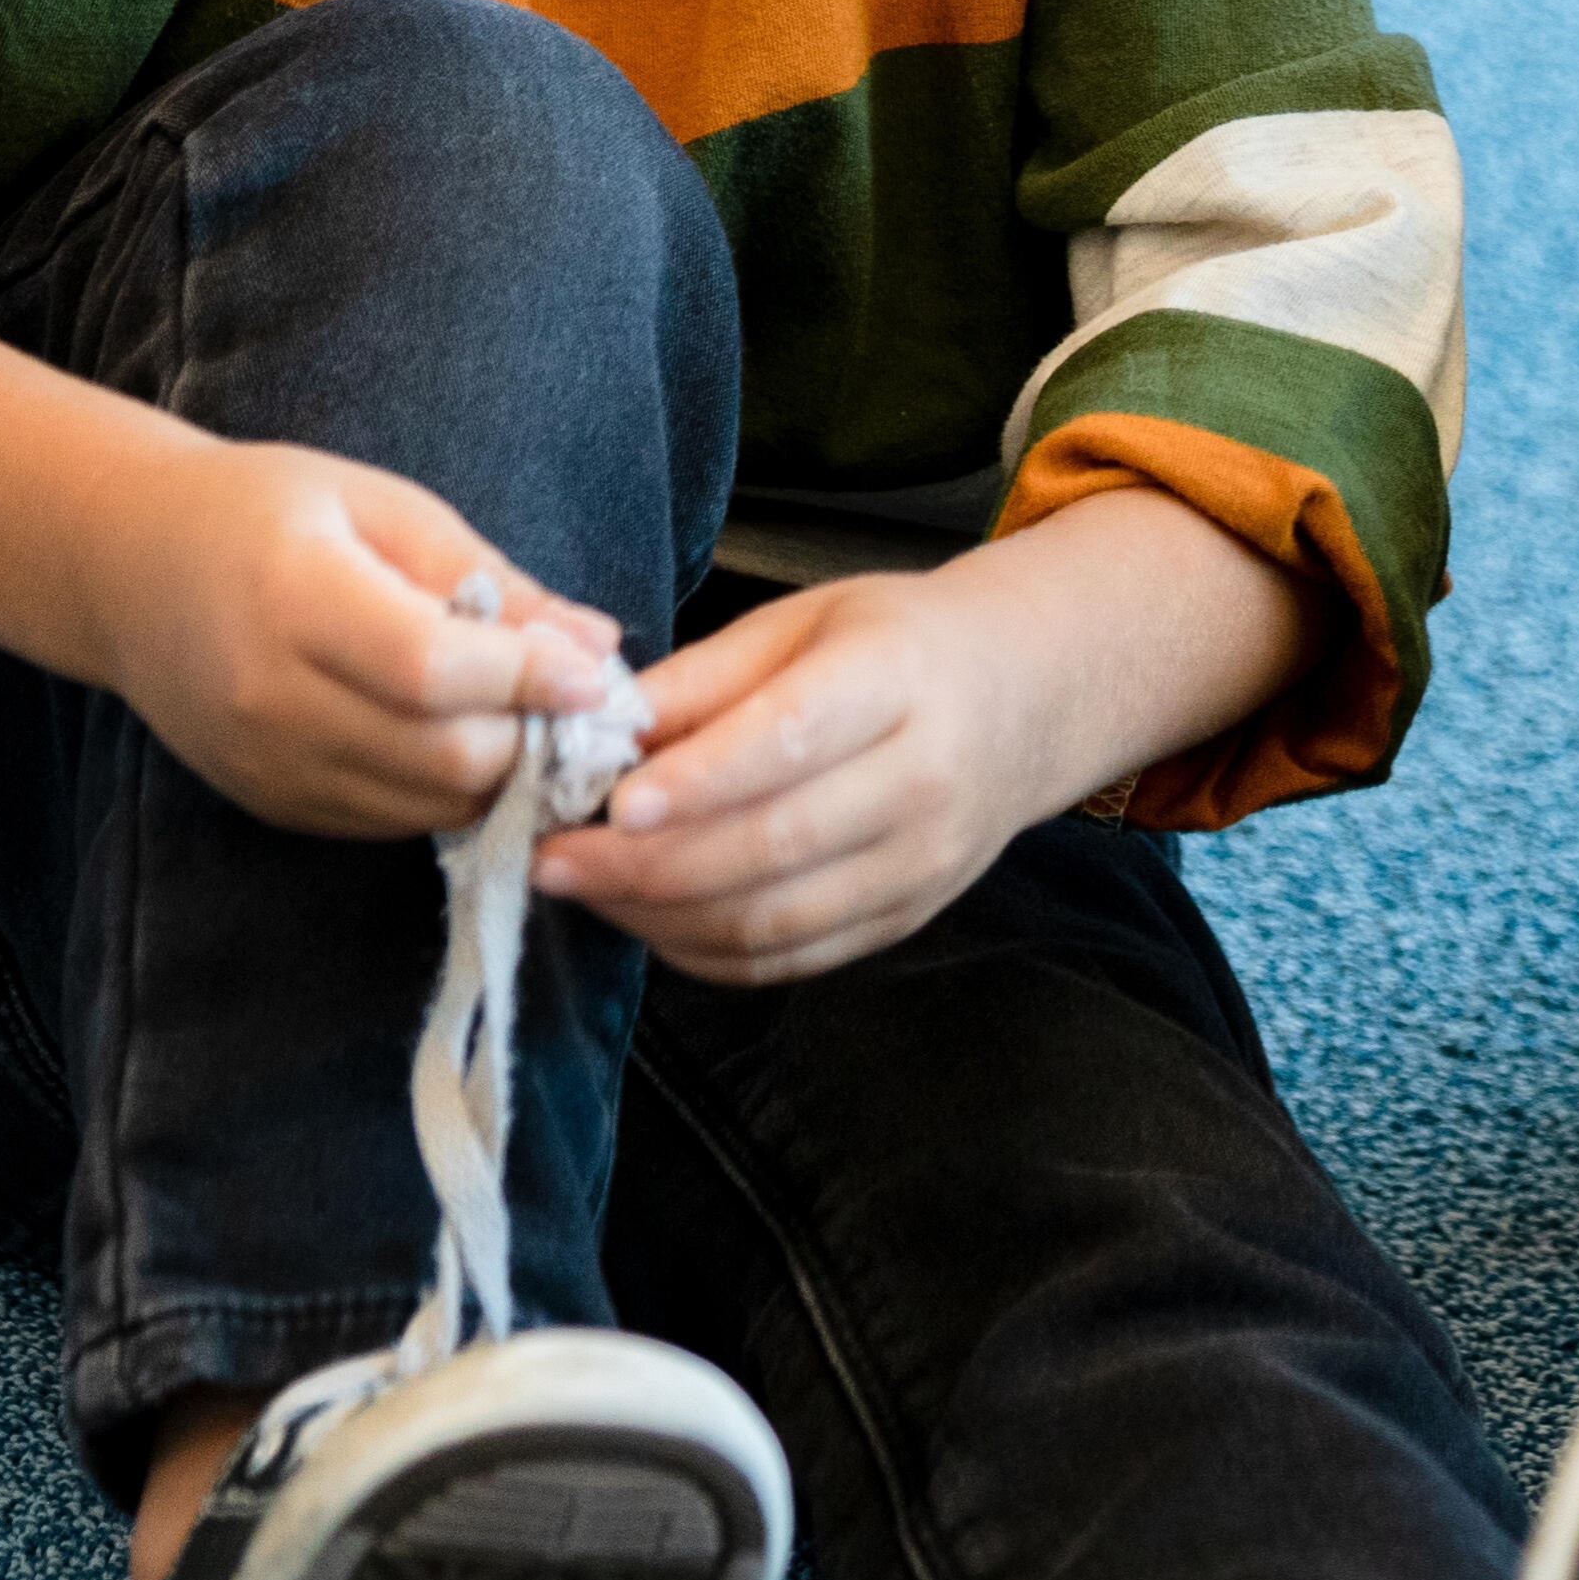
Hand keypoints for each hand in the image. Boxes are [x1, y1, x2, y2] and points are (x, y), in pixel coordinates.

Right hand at [78, 439, 630, 839]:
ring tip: (522, 718)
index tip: (593, 675)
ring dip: (495, 774)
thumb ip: (492, 580)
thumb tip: (596, 644)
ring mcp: (266, 762)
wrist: (132, 568)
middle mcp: (271, 697)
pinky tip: (456, 738)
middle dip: (527, 736)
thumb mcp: (385, 509)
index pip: (435, 670)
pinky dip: (442, 793)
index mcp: (298, 599)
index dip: (529, 679)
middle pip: (442, 755)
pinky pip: (388, 822)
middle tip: (564, 700)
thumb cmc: (268, 512)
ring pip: (426, 805)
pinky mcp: (271, 802)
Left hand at [534, 486, 1318, 986]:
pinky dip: (704, 950)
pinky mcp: (907, 917)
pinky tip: (648, 917)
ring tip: (584, 889)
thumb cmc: (898, 645)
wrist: (1026, 698)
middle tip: (552, 858)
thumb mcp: (806, 621)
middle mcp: (924, 780)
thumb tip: (596, 731)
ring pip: (776, 919)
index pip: (794, 741)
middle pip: (775, 846)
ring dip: (661, 917)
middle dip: (646, 866)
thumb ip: (702, 680)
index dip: (700, 782)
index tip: (611, 805)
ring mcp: (922, 863)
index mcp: (899, 682)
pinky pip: (791, 957)